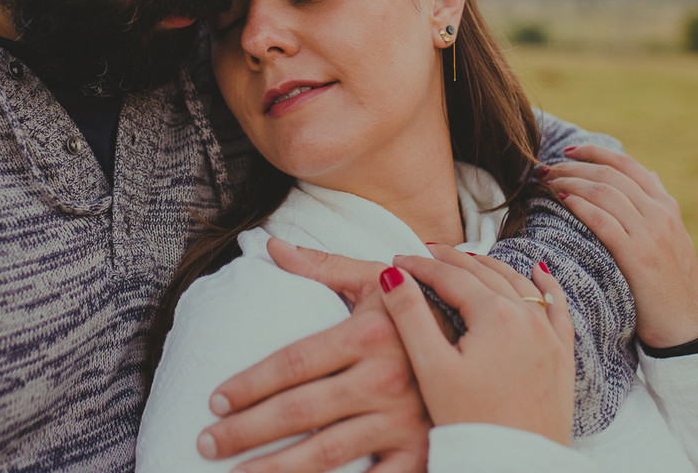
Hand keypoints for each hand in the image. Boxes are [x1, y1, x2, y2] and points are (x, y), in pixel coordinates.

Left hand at [198, 238, 430, 472]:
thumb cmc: (422, 308)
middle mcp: (385, 379)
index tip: (215, 400)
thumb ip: (322, 266)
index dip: (249, 384)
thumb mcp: (377, 280)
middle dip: (246, 431)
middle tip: (206, 443)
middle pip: (300, 411)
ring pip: (328, 453)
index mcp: (369, 334)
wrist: (491, 344)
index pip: (293, 362)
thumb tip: (271, 246)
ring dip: (276, 469)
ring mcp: (404, 421)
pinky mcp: (423, 452)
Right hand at [380, 245, 574, 445]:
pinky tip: (539, 273)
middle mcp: (527, 317)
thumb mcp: (432, 367)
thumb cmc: (473, 423)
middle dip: (451, 260)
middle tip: (425, 254)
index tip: (396, 259)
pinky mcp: (562, 356)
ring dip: (490, 266)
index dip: (419, 266)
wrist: (517, 466)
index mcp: (495, 315)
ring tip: (466, 259)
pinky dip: (545, 285)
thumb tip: (392, 275)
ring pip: (519, 283)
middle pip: (484, 273)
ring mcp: (549, 335)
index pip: (450, 276)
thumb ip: (410, 315)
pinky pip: (557, 308)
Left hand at [542, 145, 697, 347]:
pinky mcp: (638, 257)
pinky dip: (580, 206)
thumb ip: (658, 204)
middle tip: (545, 169)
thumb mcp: (673, 235)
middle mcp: (659, 214)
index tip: (568, 150)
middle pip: (609, 176)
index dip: (595, 153)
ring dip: (570, 182)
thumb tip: (649, 173)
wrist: (688, 324)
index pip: (627, 165)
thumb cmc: (673, 281)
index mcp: (666, 206)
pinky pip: (604, 222)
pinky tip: (562, 200)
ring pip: (604, 193)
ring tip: (546, 182)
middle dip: (573, 167)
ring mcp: (650, 234)